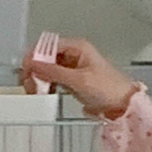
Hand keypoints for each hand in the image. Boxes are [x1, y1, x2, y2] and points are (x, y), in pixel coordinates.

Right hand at [19, 37, 137, 117]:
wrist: (125, 106)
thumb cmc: (109, 89)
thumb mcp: (79, 80)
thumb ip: (54, 72)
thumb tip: (32, 64)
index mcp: (78, 47)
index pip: (48, 45)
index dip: (35, 56)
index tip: (26, 70)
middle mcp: (74, 54)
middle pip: (46, 57)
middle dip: (35, 69)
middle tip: (29, 84)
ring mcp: (73, 68)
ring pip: (48, 69)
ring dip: (40, 78)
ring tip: (35, 91)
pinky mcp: (74, 81)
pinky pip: (55, 79)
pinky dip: (48, 85)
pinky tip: (44, 92)